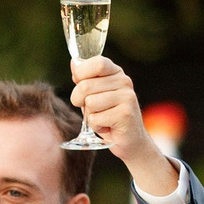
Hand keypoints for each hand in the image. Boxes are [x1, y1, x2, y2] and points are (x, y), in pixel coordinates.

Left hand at [70, 57, 173, 194]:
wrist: (130, 141)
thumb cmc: (108, 115)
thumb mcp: (95, 94)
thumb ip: (85, 78)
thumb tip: (74, 63)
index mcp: (116, 73)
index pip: (96, 63)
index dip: (81, 74)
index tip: (79, 83)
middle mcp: (124, 82)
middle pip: (85, 86)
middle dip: (78, 100)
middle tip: (90, 109)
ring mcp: (127, 97)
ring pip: (89, 103)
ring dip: (89, 116)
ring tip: (102, 118)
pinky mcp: (125, 114)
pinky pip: (95, 119)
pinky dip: (96, 127)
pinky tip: (108, 127)